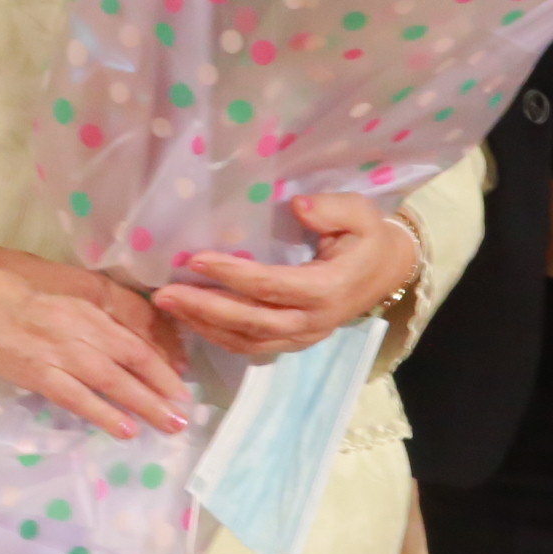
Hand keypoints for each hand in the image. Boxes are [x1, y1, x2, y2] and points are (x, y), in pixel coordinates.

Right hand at [0, 217, 189, 441]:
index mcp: (90, 297)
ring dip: (145, 405)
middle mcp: (83, 324)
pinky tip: (126, 429)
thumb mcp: (66, 278)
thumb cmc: (14, 281)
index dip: (164, 352)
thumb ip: (100, 299)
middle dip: (164, 385)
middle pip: (135, 357)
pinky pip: (79, 400)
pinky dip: (105, 415)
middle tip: (186, 409)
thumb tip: (138, 322)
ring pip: (114, 382)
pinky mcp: (39, 375)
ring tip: (169, 424)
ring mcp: (62, 352)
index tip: (183, 372)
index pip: (139, 326)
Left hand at [158, 193, 418, 363]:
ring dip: (206, 327)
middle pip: (253, 322)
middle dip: (206, 309)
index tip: (196, 260)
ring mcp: (304, 337)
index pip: (273, 285)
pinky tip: (192, 320)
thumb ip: (332, 209)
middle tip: (164, 294)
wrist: (388, 271)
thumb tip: (298, 206)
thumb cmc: (368, 237)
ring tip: (169, 306)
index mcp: (329, 288)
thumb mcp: (361, 213)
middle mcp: (314, 320)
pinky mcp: (294, 343)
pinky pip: (252, 347)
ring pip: (248, 342)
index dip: (233, 275)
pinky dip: (219, 337)